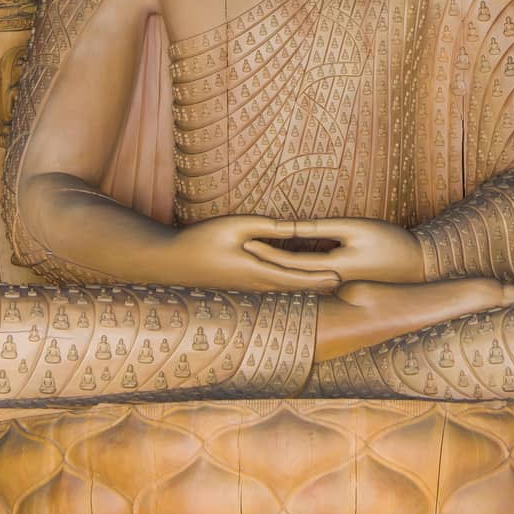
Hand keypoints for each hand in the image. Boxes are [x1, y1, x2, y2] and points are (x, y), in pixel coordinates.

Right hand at [168, 216, 341, 294]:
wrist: (171, 261)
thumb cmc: (201, 240)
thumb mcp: (236, 226)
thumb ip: (267, 228)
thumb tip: (293, 228)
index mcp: (257, 272)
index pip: (296, 278)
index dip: (319, 278)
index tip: (341, 277)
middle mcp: (254, 284)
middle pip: (293, 286)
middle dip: (317, 284)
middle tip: (342, 283)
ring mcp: (246, 286)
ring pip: (282, 287)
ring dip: (304, 285)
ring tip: (325, 282)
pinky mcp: (239, 283)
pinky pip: (270, 284)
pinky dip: (287, 282)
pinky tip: (293, 278)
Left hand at [245, 217, 424, 283]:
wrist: (420, 266)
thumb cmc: (391, 242)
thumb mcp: (355, 228)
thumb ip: (321, 229)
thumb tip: (292, 227)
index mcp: (332, 271)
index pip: (289, 263)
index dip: (266, 251)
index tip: (244, 241)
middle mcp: (331, 285)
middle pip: (289, 277)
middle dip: (263, 266)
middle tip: (237, 253)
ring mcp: (336, 290)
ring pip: (298, 283)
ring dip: (276, 274)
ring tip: (250, 262)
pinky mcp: (342, 288)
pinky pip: (310, 282)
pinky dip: (293, 275)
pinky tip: (278, 267)